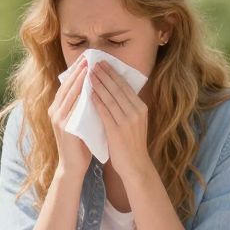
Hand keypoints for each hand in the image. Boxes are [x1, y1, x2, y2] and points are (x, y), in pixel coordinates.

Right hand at [49, 56, 92, 178]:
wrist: (73, 166)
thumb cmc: (80, 144)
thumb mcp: (80, 120)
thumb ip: (83, 106)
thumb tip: (95, 89)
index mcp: (58, 108)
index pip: (68, 85)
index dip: (76, 72)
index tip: (86, 59)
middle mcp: (55, 111)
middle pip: (66, 86)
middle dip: (77, 71)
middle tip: (88, 58)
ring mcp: (58, 119)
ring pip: (69, 94)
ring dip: (78, 80)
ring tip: (89, 68)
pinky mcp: (64, 127)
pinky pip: (73, 107)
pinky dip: (80, 96)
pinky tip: (89, 87)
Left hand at [89, 61, 151, 176]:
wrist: (135, 165)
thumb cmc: (131, 144)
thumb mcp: (135, 122)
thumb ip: (127, 107)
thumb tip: (114, 90)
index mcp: (141, 108)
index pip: (125, 86)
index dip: (113, 74)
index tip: (103, 64)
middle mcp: (136, 112)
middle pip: (118, 89)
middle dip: (104, 74)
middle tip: (93, 64)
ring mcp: (127, 121)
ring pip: (110, 98)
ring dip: (98, 84)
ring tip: (88, 74)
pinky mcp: (117, 130)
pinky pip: (105, 112)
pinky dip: (96, 101)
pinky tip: (88, 93)